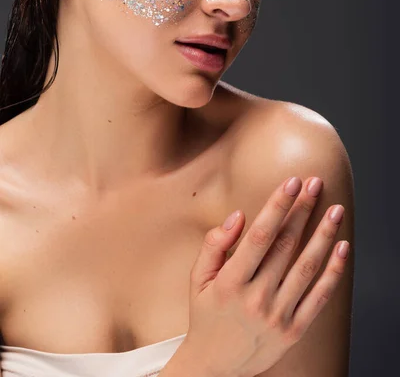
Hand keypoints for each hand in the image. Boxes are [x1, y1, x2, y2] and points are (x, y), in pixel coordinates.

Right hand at [183, 176, 349, 376]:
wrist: (214, 366)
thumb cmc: (206, 314)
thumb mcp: (197, 279)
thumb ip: (214, 245)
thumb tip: (239, 216)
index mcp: (231, 282)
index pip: (260, 235)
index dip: (278, 205)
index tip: (292, 182)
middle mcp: (256, 298)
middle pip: (286, 245)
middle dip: (303, 210)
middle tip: (315, 183)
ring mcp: (277, 316)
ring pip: (307, 267)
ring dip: (323, 235)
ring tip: (335, 210)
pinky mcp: (294, 330)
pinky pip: (319, 297)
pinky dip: (334, 272)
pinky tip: (342, 248)